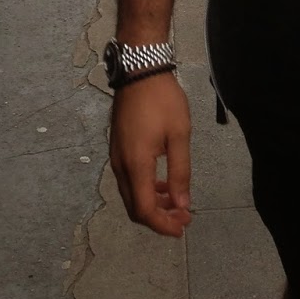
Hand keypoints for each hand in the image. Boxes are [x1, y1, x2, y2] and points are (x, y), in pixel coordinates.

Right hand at [109, 72, 192, 235]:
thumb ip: (180, 172)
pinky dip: (145, 190)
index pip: (144, 209)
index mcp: (136, 164)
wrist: (139, 70)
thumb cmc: (162, 99)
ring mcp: (116, 157)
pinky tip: (162, 184)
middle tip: (183, 217)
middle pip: (134, 207)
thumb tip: (182, 204)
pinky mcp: (117, 149)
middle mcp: (121, 165)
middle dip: (158, 218)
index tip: (182, 227)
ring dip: (152, 204)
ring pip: (131, 195)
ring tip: (176, 202)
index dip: (163, 225)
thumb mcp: (179, 134)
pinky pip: (129, 180)